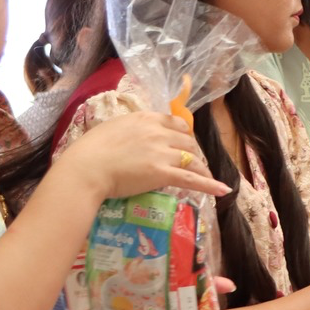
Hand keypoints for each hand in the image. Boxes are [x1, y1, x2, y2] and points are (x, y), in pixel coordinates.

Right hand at [60, 110, 230, 201]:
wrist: (86, 168)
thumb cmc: (90, 151)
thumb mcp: (111, 129)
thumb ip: (128, 130)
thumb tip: (133, 137)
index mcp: (145, 118)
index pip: (175, 122)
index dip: (182, 134)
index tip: (183, 144)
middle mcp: (157, 132)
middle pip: (187, 141)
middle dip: (192, 154)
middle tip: (192, 165)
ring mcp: (162, 152)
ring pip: (192, 159)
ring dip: (201, 169)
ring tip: (208, 179)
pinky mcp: (163, 173)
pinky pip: (193, 179)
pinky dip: (210, 185)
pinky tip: (222, 190)